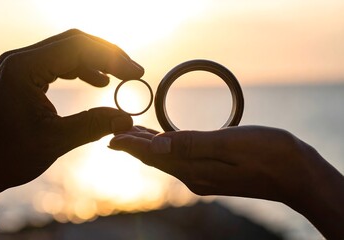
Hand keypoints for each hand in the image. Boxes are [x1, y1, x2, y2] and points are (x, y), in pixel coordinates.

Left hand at [0, 29, 143, 200]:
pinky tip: (97, 81)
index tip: (136, 72)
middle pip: (74, 42)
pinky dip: (81, 69)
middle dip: (106, 55)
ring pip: (67, 50)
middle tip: (132, 72)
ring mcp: (20, 65)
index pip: (77, 48)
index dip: (111, 58)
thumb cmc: (6, 155)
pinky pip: (58, 62)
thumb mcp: (54, 141)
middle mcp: (19, 59)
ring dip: (95, 61)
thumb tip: (127, 118)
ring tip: (118, 77)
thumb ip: (93, 125)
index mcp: (23, 69)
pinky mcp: (22, 74)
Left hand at [109, 126, 343, 238]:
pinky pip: (182, 158)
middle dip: (135, 146)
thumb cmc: (268, 154)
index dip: (131, 145)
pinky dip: (168, 148)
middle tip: (115, 133)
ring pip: (168, 158)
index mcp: (195, 170)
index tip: (111, 135)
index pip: (154, 156)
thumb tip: (155, 146)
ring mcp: (205, 177)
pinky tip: (167, 141)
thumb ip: (191, 144)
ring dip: (150, 146)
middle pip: (157, 159)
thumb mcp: (229, 144)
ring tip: (134, 135)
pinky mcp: (214, 172)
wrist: (297, 175)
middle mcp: (195, 177)